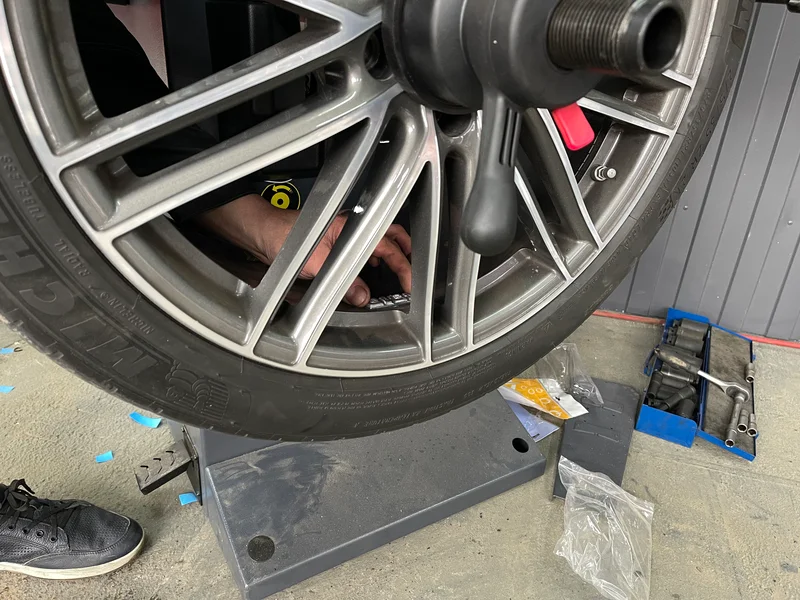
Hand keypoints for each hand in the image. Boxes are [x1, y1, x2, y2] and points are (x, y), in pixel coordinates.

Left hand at [197, 194, 411, 306]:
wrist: (262, 233)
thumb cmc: (285, 237)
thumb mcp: (318, 265)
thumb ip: (344, 283)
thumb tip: (362, 296)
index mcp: (353, 228)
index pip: (389, 247)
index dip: (403, 266)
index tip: (409, 283)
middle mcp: (350, 229)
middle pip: (388, 237)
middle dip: (404, 252)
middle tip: (413, 269)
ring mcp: (342, 234)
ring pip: (375, 243)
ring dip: (388, 256)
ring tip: (395, 272)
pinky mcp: (331, 242)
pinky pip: (359, 249)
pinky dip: (370, 259)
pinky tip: (366, 272)